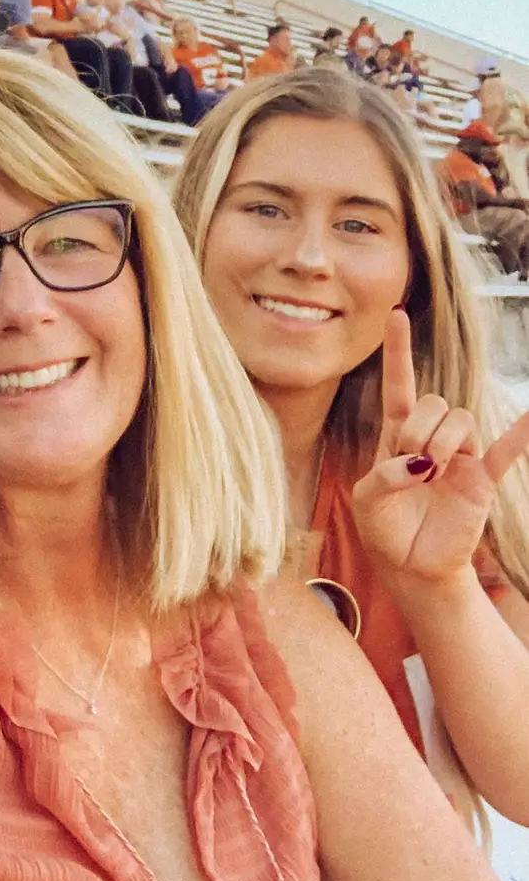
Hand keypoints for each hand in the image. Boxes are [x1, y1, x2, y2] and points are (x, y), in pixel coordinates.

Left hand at [351, 309, 528, 587]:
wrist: (411, 566)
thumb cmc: (383, 528)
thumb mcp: (366, 500)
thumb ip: (383, 476)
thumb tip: (420, 466)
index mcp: (397, 435)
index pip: (399, 384)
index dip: (397, 350)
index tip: (396, 313)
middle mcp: (431, 438)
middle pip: (433, 402)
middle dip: (418, 427)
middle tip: (410, 460)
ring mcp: (459, 457)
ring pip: (461, 419)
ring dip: (443, 440)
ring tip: (431, 471)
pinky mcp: (481, 480)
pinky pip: (507, 451)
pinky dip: (522, 433)